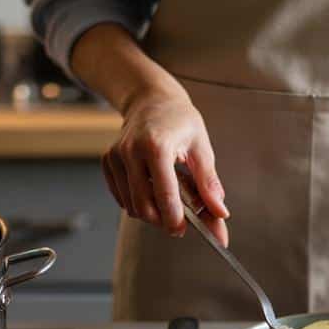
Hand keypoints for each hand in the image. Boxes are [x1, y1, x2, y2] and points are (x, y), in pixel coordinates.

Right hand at [102, 92, 230, 244]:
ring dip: (151, 212)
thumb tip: (220, 213)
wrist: (151, 99)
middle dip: (161, 220)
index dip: (174, 219)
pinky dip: (138, 202)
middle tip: (178, 220)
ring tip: (168, 197)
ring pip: (131, 205)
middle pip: (143, 206)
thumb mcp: (201, 148)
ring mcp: (116, 156)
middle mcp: (131, 151)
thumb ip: (209, 184)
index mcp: (156, 146)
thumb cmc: (180, 121)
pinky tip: (151, 188)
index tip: (182, 229)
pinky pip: (122, 197)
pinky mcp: (108, 161)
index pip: (164, 195)